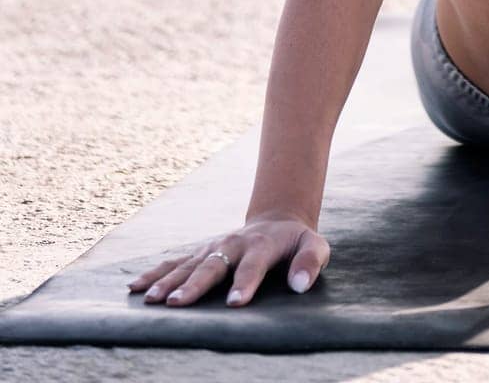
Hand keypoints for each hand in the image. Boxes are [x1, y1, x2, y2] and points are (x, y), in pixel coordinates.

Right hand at [126, 212, 330, 307]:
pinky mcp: (200, 250)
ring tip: (150, 300)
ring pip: (188, 263)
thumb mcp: (315, 246)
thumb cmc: (297, 242)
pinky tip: (135, 286)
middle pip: (213, 264)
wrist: (277, 220)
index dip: (246, 283)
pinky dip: (155, 272)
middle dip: (195, 285)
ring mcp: (214, 246)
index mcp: (262, 245)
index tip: (236, 304)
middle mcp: (233, 243)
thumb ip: (311, 262)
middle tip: (177, 304)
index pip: (253, 266)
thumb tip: (301, 285)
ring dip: (168, 281)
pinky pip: (175, 261)